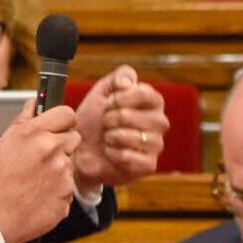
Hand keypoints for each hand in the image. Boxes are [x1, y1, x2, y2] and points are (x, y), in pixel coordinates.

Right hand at [0, 103, 79, 242]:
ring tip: (35, 179)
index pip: (67, 113)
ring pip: (70, 164)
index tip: (58, 126)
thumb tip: (34, 103)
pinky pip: (68, 187)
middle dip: (62, 144)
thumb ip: (23, 120)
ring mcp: (62, 175)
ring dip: (58, 169)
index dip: (62, 120)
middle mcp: (53, 151)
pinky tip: (39, 194)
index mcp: (36, 134)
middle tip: (43, 156)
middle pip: (73, 137)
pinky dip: (57, 190)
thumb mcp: (3, 143)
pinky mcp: (67, 196)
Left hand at [71, 66, 167, 190]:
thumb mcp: (102, 91)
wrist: (82, 150)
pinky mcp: (149, 165)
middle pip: (131, 115)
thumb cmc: (95, 121)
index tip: (108, 103)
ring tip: (108, 138)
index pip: (144, 93)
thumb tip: (128, 83)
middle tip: (106, 124)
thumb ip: (119, 77)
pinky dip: (113, 154)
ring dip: (110, 137)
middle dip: (110, 119)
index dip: (120, 98)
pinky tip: (111, 153)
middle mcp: (159, 122)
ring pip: (131, 137)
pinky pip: (129, 157)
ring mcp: (156, 144)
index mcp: (152, 102)